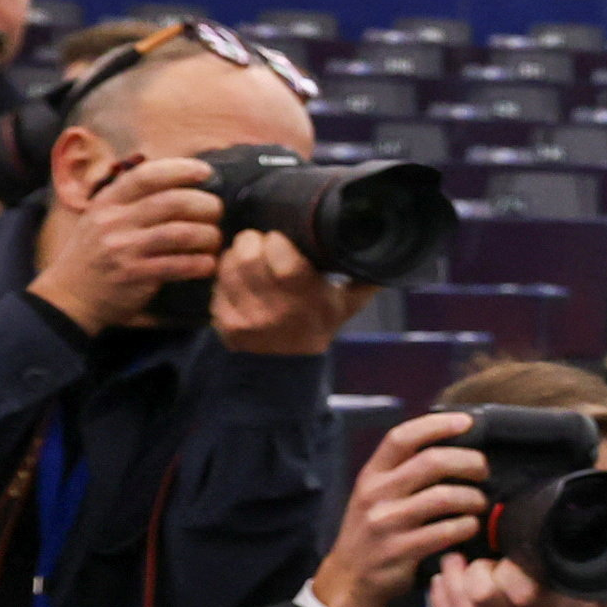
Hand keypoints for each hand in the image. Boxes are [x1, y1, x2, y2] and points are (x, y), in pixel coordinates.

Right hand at [27, 157, 220, 331]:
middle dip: (204, 204)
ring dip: (208, 235)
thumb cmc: (94, 253)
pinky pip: (179, 265)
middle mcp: (113, 221)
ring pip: (180, 233)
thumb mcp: (102, 217)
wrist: (69, 295)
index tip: (205, 172)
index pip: (145, 176)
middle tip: (217, 211)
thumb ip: (132, 200)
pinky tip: (208, 263)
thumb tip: (178, 180)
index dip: (180, 169)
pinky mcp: (134, 275)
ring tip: (215, 239)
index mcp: (107, 202)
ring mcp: (123, 248)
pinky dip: (201, 263)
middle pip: (172, 203)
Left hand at [212, 228, 376, 354]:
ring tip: (249, 259)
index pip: (279, 256)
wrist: (288, 368)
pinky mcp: (224, 324)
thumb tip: (390, 253)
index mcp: (307, 301)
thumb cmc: (319, 326)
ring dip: (236, 256)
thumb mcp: (348, 304)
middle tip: (261, 243)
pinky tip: (239, 281)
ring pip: (228, 265)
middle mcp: (275, 311)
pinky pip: (217, 284)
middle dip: (253, 241)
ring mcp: (246, 319)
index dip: (276, 240)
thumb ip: (366, 278)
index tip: (280, 239)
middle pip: (248, 255)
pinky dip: (225, 277)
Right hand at [312, 412, 486, 606]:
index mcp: (371, 475)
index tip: (466, 422)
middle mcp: (376, 495)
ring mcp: (387, 523)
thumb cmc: (372, 531)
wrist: (349, 579)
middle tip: (484, 471)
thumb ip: (403, 472)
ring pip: (444, 498)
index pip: (402, 437)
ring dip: (473, 498)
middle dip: (469, 462)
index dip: (436, 424)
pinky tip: (471, 526)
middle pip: (432, 462)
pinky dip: (467, 526)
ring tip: (481, 503)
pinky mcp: (400, 551)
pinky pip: (446, 532)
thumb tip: (452, 446)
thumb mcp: (376, 495)